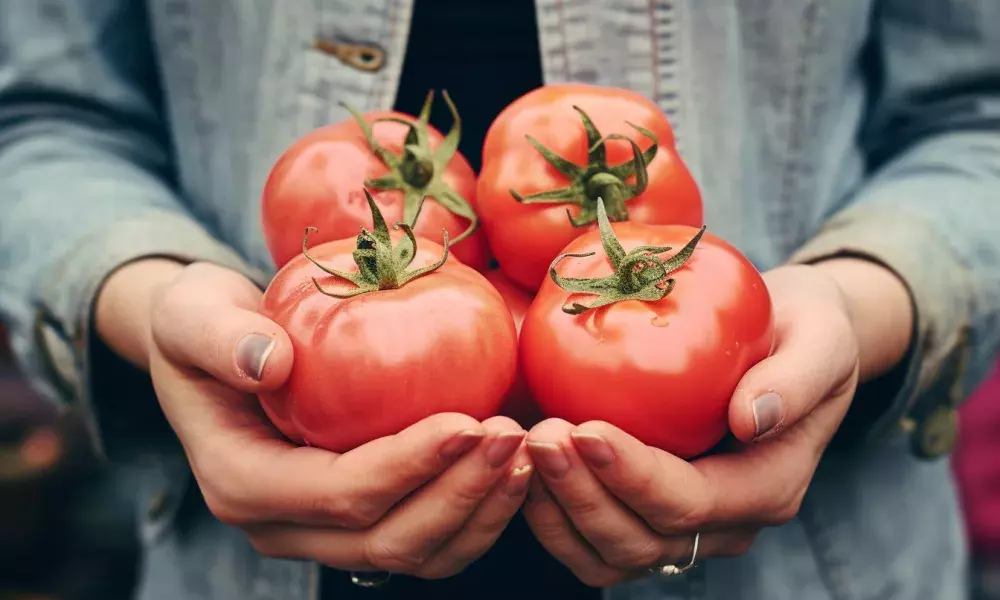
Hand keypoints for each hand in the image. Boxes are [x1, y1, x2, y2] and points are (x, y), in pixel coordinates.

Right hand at [97, 260, 532, 578]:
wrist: (216, 350)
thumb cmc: (204, 325)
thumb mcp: (190, 313)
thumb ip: (218, 336)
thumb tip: (269, 363)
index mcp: (241, 484)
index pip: (339, 493)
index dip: (407, 464)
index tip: (466, 419)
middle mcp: (281, 526)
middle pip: (386, 538)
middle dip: (459, 492)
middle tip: (513, 435)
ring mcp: (321, 532)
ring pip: (416, 553)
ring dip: (480, 511)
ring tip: (527, 453)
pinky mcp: (358, 520)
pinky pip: (429, 539)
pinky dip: (478, 513)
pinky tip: (515, 467)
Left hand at [522, 263, 893, 586]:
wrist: (787, 342)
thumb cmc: (804, 332)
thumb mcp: (822, 338)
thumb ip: (798, 378)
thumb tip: (751, 416)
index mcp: (767, 488)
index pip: (690, 501)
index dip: (633, 474)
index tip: (585, 428)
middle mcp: (725, 523)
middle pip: (641, 539)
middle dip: (583, 494)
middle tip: (539, 434)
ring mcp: (683, 525)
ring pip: (609, 554)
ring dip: (559, 510)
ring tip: (525, 449)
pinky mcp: (646, 512)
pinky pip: (590, 541)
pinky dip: (551, 516)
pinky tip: (524, 465)